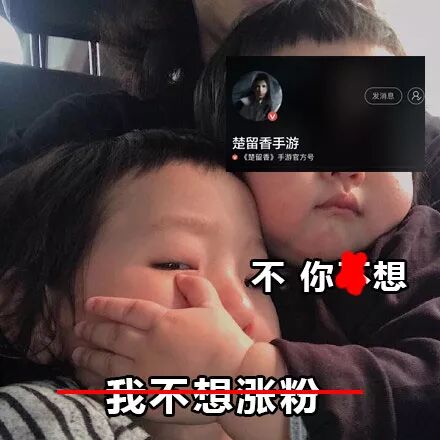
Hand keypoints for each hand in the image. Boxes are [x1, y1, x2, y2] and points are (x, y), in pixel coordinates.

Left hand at [71, 274, 253, 422]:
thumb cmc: (225, 341)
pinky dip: (99, 385)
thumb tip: (182, 276)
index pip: (127, 310)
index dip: (107, 305)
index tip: (91, 304)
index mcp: (162, 322)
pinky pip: (116, 390)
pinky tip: (92, 382)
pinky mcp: (147, 397)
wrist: (235, 379)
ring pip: (107, 363)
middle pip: (112, 336)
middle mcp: (147, 346)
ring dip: (89, 357)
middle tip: (79, 329)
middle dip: (93, 331)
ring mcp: (144, 373)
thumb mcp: (214, 307)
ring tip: (77, 354)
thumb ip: (197, 288)